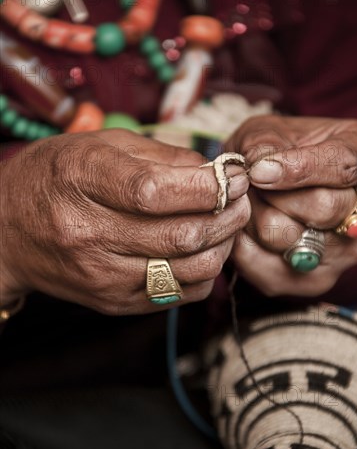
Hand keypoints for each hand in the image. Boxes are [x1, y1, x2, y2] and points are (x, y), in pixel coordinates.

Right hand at [0, 130, 249, 313]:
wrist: (9, 232)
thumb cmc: (56, 178)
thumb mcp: (98, 146)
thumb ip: (161, 156)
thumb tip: (218, 171)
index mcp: (81, 182)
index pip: (155, 192)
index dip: (208, 186)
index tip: (236, 175)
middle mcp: (88, 235)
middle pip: (181, 235)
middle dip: (228, 214)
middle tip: (241, 197)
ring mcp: (101, 276)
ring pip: (189, 270)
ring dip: (223, 245)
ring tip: (226, 223)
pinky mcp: (114, 302)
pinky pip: (179, 295)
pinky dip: (205, 272)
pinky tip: (204, 249)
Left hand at [226, 115, 356, 295]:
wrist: (266, 185)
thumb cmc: (271, 152)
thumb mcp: (267, 131)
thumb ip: (264, 143)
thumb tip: (258, 166)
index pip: (343, 166)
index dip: (299, 169)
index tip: (259, 170)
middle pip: (320, 207)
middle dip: (271, 195)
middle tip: (249, 184)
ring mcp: (342, 252)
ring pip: (287, 238)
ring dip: (253, 218)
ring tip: (247, 204)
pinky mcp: (313, 282)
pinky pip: (266, 267)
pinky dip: (243, 246)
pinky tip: (242, 229)